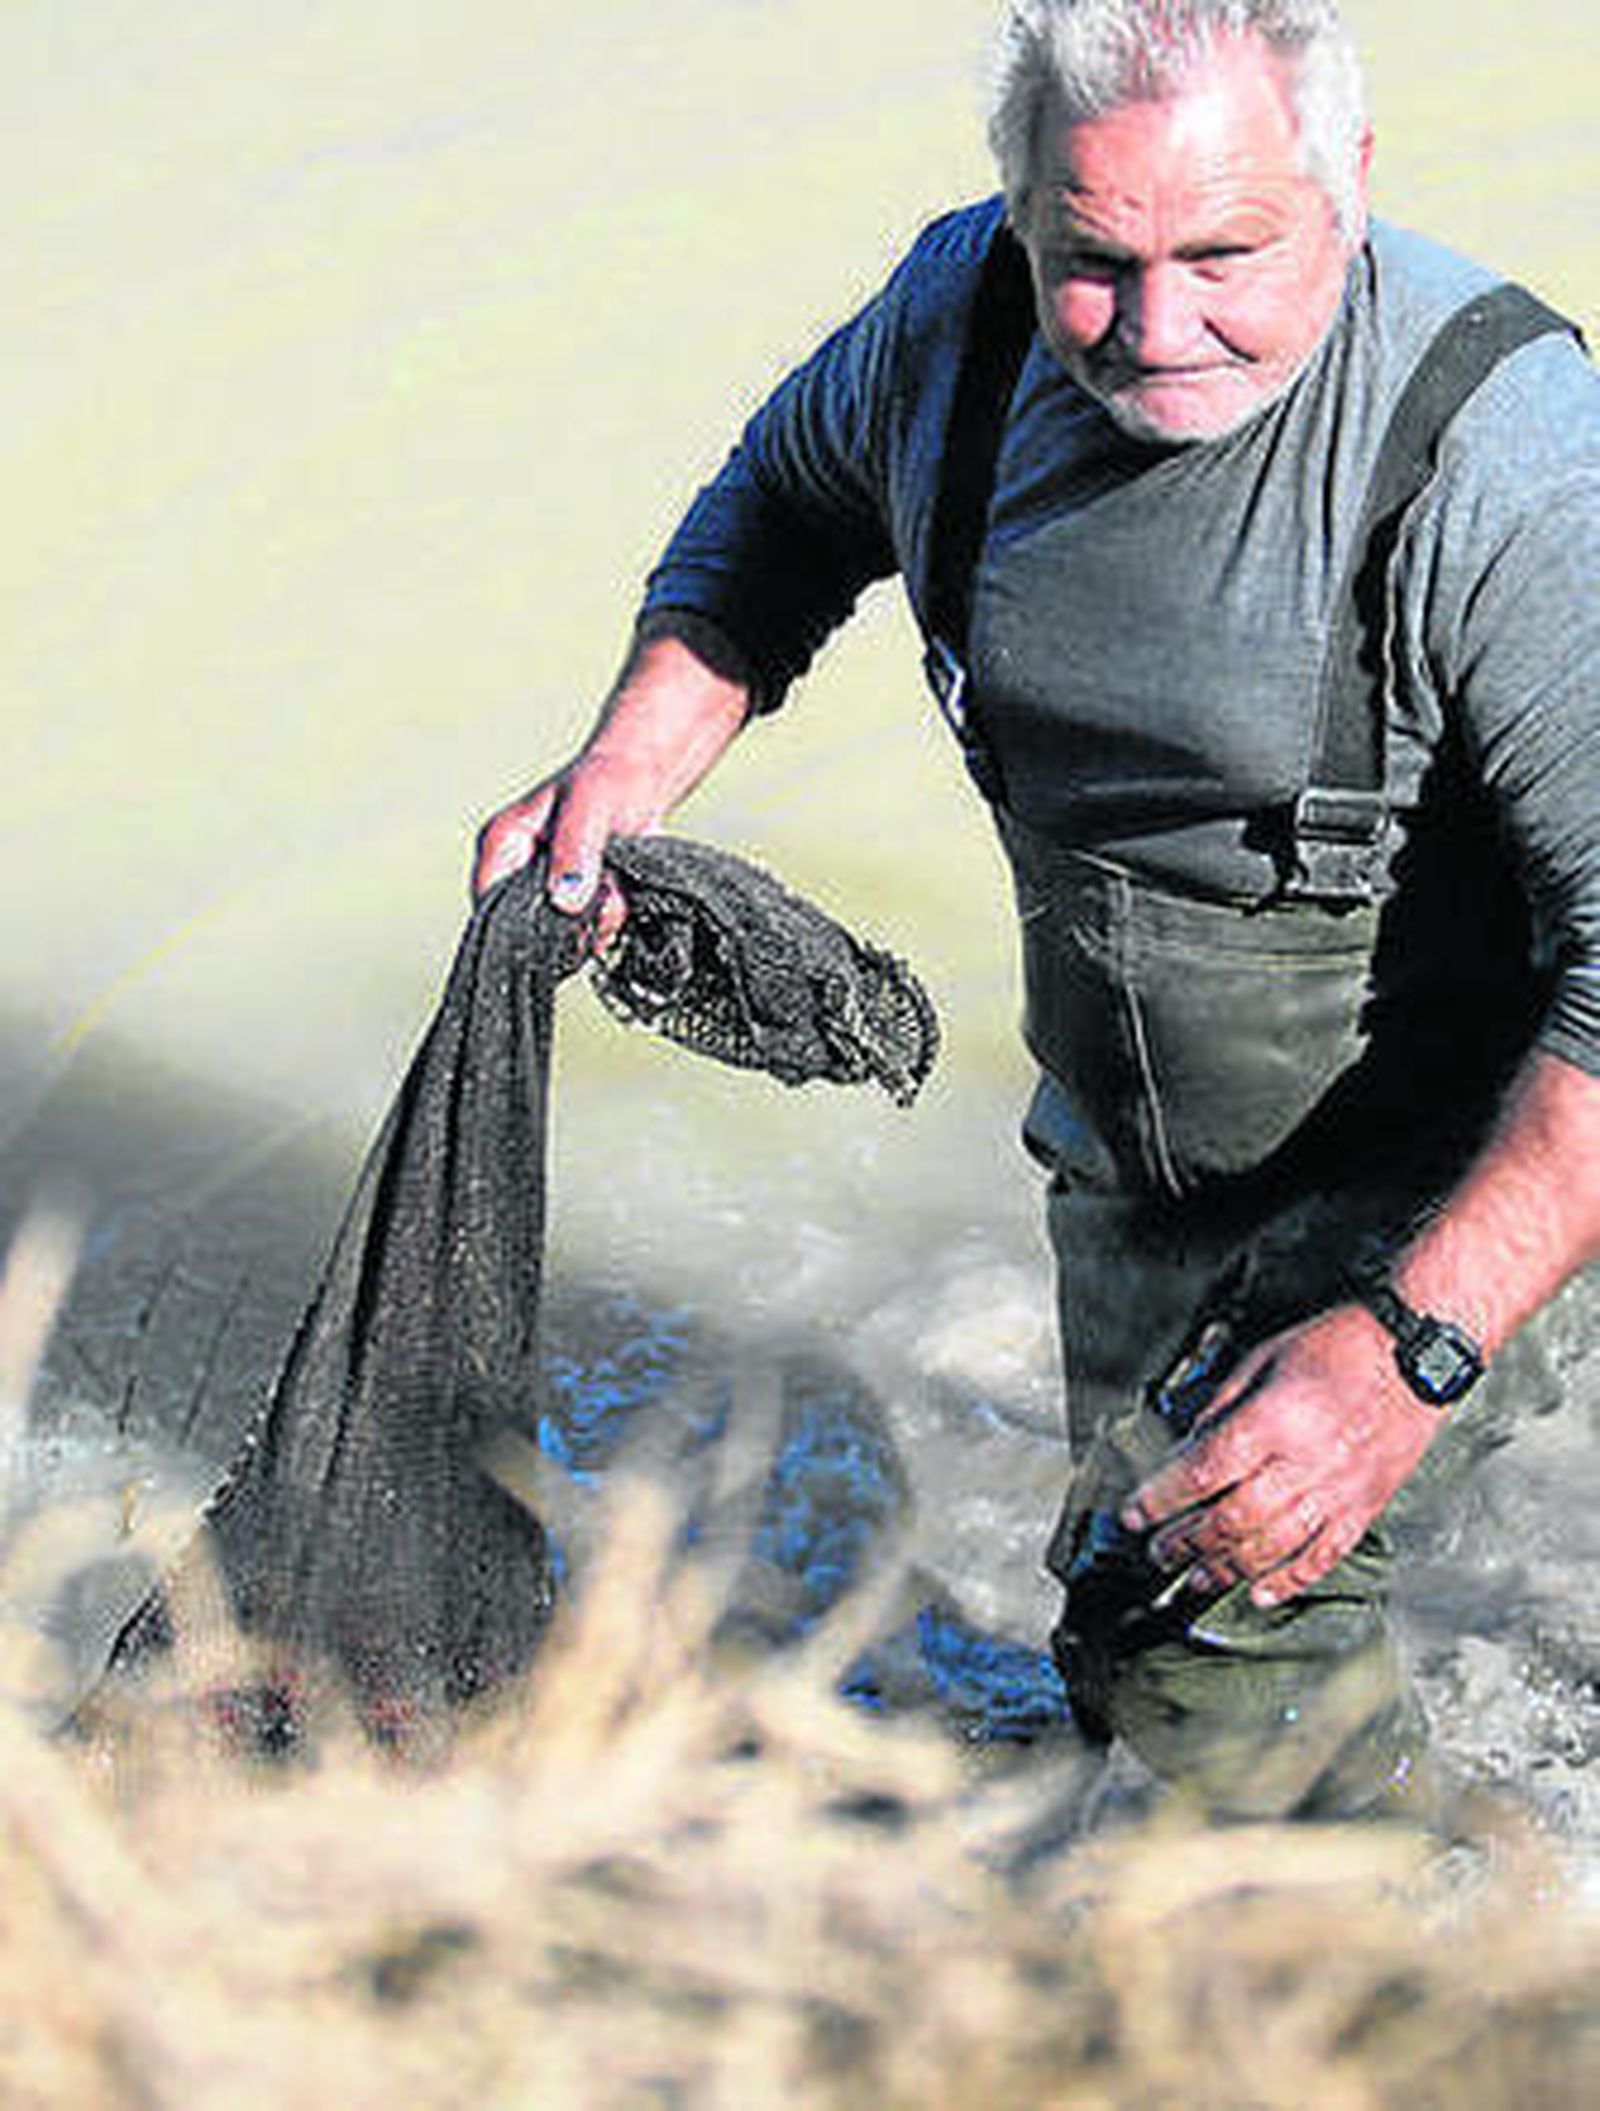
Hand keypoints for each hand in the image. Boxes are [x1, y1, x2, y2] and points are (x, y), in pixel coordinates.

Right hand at [469, 635, 749, 923]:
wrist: (642, 782)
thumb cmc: (609, 781)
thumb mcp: (590, 807)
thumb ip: (575, 851)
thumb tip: (565, 901)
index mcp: (501, 844)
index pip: (490, 904)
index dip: (522, 924)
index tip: (568, 916)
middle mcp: (515, 872)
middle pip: (528, 927)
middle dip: (571, 923)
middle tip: (607, 895)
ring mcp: (545, 889)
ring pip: (562, 934)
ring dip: (596, 922)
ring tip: (617, 887)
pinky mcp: (572, 901)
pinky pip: (586, 932)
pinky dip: (608, 921)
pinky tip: (622, 893)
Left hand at [1122, 1305, 1442, 1608]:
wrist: (1416, 1352)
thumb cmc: (1340, 1345)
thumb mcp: (1264, 1357)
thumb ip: (1223, 1406)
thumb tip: (1189, 1447)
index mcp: (1273, 1420)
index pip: (1204, 1472)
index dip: (1162, 1499)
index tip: (1135, 1515)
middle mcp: (1304, 1463)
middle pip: (1232, 1519)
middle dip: (1186, 1542)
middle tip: (1157, 1554)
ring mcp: (1338, 1491)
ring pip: (1273, 1547)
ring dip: (1226, 1570)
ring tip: (1195, 1581)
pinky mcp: (1364, 1507)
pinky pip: (1324, 1555)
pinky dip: (1290, 1580)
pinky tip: (1261, 1592)